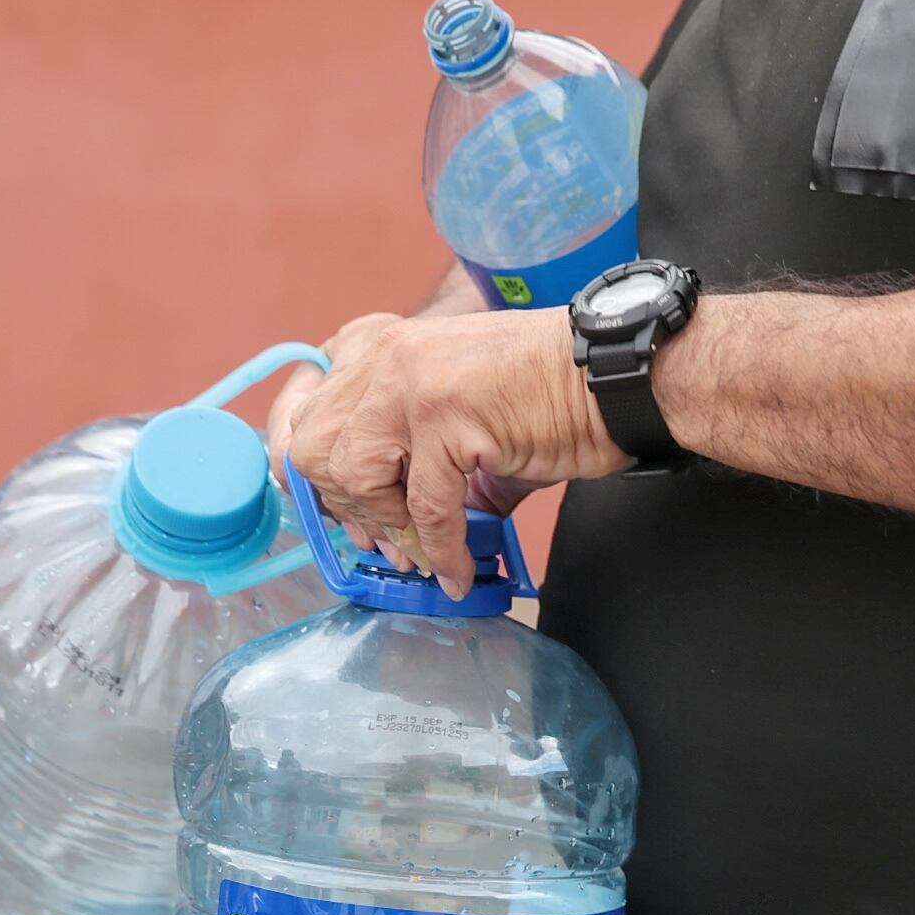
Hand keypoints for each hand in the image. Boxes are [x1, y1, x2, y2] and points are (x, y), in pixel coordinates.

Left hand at [282, 308, 623, 597]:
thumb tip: (384, 530)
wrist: (612, 376)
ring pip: (356, 475)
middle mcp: (384, 355)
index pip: (302, 407)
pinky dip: (441, 549)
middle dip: (342, 505)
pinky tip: (458, 570)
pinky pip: (424, 505)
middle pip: (315, 447)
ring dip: (388, 527)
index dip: (303, 466)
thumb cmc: (543, 396)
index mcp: (376, 344)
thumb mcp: (452, 412)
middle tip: (382, 538)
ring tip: (423, 552)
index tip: (324, 506)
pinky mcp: (447, 415)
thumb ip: (405, 456)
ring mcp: (412, 381)